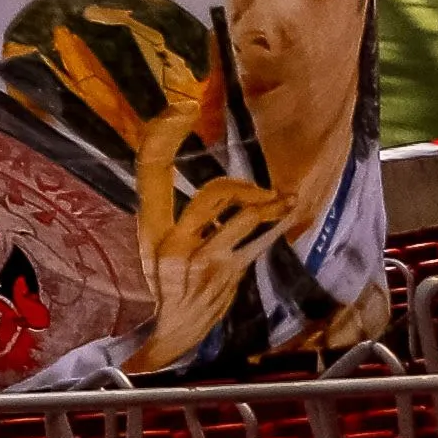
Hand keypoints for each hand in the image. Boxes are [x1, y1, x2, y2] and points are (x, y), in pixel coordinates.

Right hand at [128, 64, 297, 370]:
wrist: (174, 330)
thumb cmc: (164, 279)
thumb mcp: (149, 241)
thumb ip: (162, 206)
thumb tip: (180, 163)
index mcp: (149, 227)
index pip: (152, 170)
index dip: (163, 135)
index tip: (181, 108)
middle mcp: (173, 240)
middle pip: (214, 195)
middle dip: (242, 186)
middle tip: (257, 188)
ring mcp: (204, 260)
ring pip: (242, 217)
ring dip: (268, 205)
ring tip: (281, 198)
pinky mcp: (228, 275)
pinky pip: (257, 242)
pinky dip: (277, 224)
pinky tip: (288, 211)